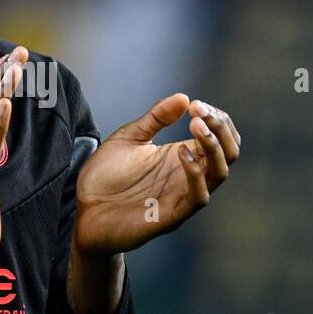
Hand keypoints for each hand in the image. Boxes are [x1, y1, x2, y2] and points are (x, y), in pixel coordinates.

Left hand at [72, 94, 239, 254]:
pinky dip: (196, 173)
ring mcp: (182, 196)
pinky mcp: (171, 216)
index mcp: (182, 156)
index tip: (196, 104)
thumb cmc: (106, 176)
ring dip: (213, 146)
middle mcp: (188, 176)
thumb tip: (184, 97)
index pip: (220, 136)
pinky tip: (181, 152)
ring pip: (219, 173)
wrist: (83, 210)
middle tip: (200, 112)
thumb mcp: (129, 138)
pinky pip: (198, 197)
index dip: (216, 118)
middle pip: (228, 152)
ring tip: (196, 125)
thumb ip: (155, 118)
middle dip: (221, 128)